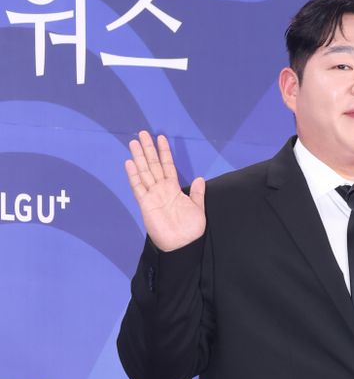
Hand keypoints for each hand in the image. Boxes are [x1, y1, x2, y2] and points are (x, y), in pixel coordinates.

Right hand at [124, 130, 205, 251]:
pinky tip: (130, 163)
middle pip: (153, 165)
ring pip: (144, 172)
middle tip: (143, 133)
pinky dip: (133, 176)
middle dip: (148, 149)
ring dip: (139, 157)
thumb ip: (197, 193)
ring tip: (134, 142)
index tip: (161, 138)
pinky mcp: (145, 204)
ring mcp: (152, 195)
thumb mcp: (198, 208)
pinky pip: (138, 187)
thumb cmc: (191, 229)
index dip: (164, 152)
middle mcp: (161, 189)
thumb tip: (199, 178)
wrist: (182, 246)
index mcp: (173, 188)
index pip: (168, 166)